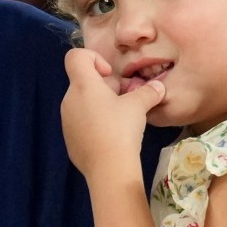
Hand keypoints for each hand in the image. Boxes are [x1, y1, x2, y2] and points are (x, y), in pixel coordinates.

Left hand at [60, 47, 166, 185]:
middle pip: (84, 82)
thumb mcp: (139, 106)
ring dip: (101, 104)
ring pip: (83, 103)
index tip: (110, 75)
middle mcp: (69, 100)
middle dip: (105, 86)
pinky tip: (111, 136)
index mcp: (82, 86)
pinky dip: (95, 122)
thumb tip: (159, 87)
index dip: (94, 58)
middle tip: (125, 99)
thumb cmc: (121, 129)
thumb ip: (149, 92)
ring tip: (121, 119)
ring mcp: (67, 121)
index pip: (75, 57)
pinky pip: (82, 122)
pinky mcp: (69, 139)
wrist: (108, 169)